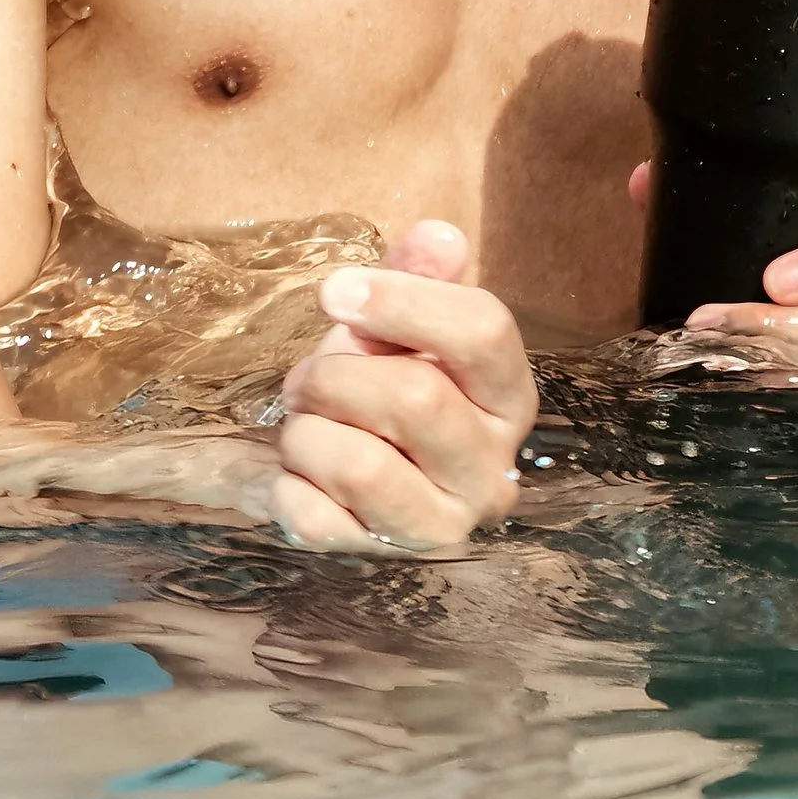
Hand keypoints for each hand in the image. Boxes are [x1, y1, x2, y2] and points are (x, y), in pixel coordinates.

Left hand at [270, 219, 535, 550]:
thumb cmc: (395, 380)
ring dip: (307, 431)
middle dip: (337, 375)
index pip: (482, 333)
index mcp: (510, 396)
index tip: (336, 291)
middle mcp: (491, 469)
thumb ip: (422, 275)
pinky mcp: (381, 561)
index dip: (404, 302)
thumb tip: (437, 237)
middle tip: (307, 375)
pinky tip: (301, 471)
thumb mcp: (411, 323)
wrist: (370, 471)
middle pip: (415, 400)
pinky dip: (288, 484)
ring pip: (361, 466)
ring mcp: (440, 524)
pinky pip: (315, 519)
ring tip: (305, 421)